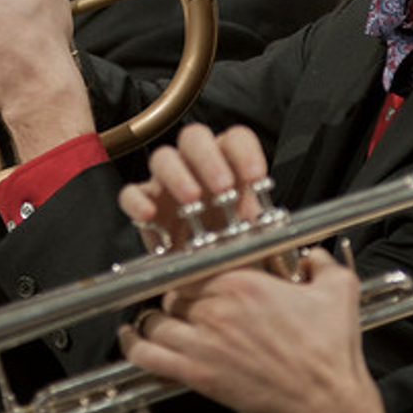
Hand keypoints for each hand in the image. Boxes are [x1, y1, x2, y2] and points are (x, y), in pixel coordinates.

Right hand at [119, 124, 273, 253]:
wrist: (209, 275)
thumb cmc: (234, 248)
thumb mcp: (258, 236)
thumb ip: (266, 225)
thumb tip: (280, 230)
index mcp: (229, 164)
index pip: (235, 139)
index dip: (245, 152)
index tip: (256, 177)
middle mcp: (196, 166)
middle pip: (195, 137)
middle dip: (209, 159)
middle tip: (222, 188)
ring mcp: (167, 183)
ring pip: (163, 158)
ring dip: (177, 176)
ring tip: (191, 201)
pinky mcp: (145, 204)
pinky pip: (132, 193)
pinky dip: (137, 201)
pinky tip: (150, 216)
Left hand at [121, 241, 385, 412]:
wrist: (324, 398)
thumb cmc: (328, 350)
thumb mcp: (338, 291)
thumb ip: (321, 262)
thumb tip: (311, 254)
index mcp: (242, 282)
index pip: (195, 268)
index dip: (192, 274)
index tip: (194, 279)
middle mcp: (216, 307)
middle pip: (173, 293)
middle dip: (176, 299)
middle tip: (183, 307)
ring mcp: (203, 341)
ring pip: (155, 321)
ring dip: (153, 320)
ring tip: (155, 322)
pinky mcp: (196, 372)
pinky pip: (147, 355)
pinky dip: (133, 345)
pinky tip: (130, 338)